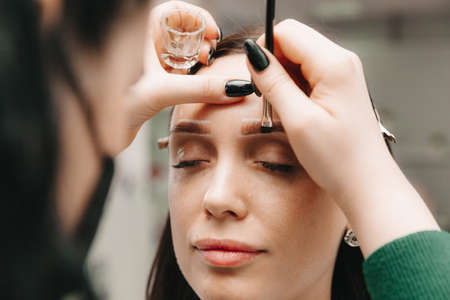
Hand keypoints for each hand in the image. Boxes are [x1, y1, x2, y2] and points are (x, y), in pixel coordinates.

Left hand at [122, 1, 240, 149]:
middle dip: (200, 40)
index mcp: (140, 31)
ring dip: (195, 58)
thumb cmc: (112, 103)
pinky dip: (187, 73)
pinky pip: (174, 68)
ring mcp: (146, 61)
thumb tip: (235, 88)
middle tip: (208, 56)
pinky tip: (190, 83)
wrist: (95, 132)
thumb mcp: (162, 92)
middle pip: (181, 29)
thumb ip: (201, 89)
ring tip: (202, 68)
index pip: (176, 10)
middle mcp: (143, 42)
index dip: (199, 18)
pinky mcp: (149, 80)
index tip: (213, 35)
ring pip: (179, 50)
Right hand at [245, 19, 438, 255]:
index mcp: (334, 64)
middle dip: (273, 63)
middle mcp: (342, 61)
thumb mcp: (298, 120)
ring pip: (298, 56)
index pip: (287, 31)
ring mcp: (343, 72)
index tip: (258, 81)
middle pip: (293, 40)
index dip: (264, 51)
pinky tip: (295, 111)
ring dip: (282, 77)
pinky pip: (308, 72)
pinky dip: (294, 87)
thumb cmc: (337, 158)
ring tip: (284, 110)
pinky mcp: (340, 85)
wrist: (366, 183)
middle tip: (269, 99)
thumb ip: (274, 82)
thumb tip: (253, 54)